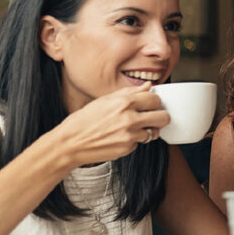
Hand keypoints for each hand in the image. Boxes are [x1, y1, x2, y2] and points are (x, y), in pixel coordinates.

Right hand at [47, 84, 170, 166]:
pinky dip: (134, 140)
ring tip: (134, 128)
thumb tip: (148, 85)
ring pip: (154, 132)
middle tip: (151, 116)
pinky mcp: (128, 148)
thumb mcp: (104, 100)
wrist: (70, 144)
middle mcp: (130, 118)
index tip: (149, 104)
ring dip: (148, 130)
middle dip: (159, 116)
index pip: (155, 98)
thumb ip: (129, 92)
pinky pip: (140, 142)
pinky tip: (120, 137)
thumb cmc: (84, 120)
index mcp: (124, 102)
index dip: (153, 101)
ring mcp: (130, 135)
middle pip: (163, 117)